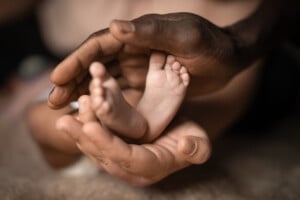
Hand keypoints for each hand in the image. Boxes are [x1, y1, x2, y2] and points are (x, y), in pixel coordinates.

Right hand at [49, 12, 239, 108]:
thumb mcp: (185, 36)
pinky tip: (93, 113)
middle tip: (54, 101)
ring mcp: (137, 67)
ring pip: (103, 80)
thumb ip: (152, 32)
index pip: (99, 47)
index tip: (57, 78)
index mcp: (136, 34)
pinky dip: (104, 102)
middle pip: (95, 65)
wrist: (228, 58)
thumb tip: (115, 29)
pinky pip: (119, 92)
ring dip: (84, 93)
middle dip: (73, 81)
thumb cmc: (210, 45)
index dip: (77, 61)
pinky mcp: (145, 82)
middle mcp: (131, 50)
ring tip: (66, 109)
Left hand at [56, 96, 210, 185]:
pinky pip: (97, 136)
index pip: (126, 159)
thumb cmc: (190, 137)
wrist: (178, 133)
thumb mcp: (199, 143)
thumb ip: (197, 149)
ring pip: (95, 146)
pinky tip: (78, 108)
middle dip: (84, 138)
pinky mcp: (113, 147)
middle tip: (66, 121)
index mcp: (150, 168)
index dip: (108, 145)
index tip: (90, 127)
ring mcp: (119, 158)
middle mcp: (130, 168)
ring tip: (68, 112)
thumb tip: (185, 147)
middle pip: (103, 155)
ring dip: (81, 128)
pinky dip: (86, 122)